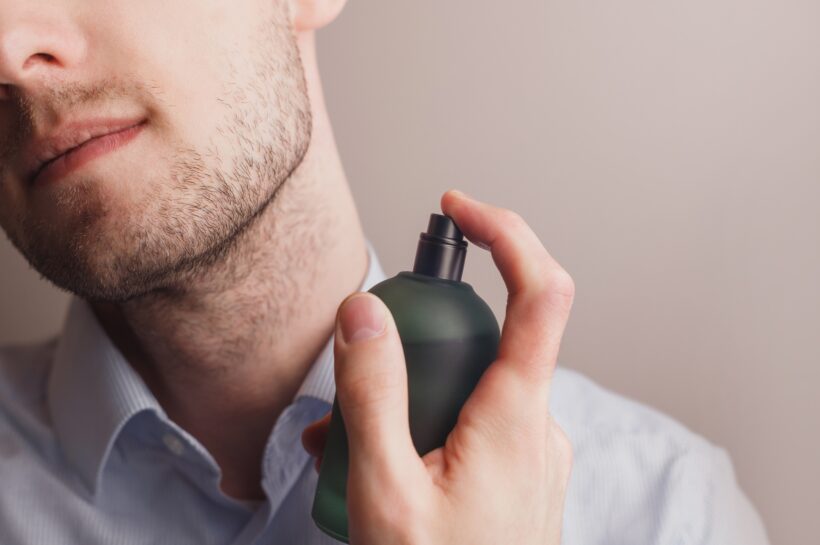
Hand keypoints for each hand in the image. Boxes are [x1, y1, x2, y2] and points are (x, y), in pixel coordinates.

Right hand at [302, 189, 575, 544]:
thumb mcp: (386, 491)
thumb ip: (373, 392)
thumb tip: (364, 310)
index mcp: (515, 417)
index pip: (539, 291)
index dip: (505, 233)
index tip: (457, 206)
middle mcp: (535, 425)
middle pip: (483, 338)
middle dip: (416, 342)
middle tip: (356, 378)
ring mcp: (529, 452)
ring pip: (468, 386)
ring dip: (406, 398)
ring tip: (343, 449)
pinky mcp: (516, 474)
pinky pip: (470, 424)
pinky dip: (421, 427)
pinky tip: (372, 468)